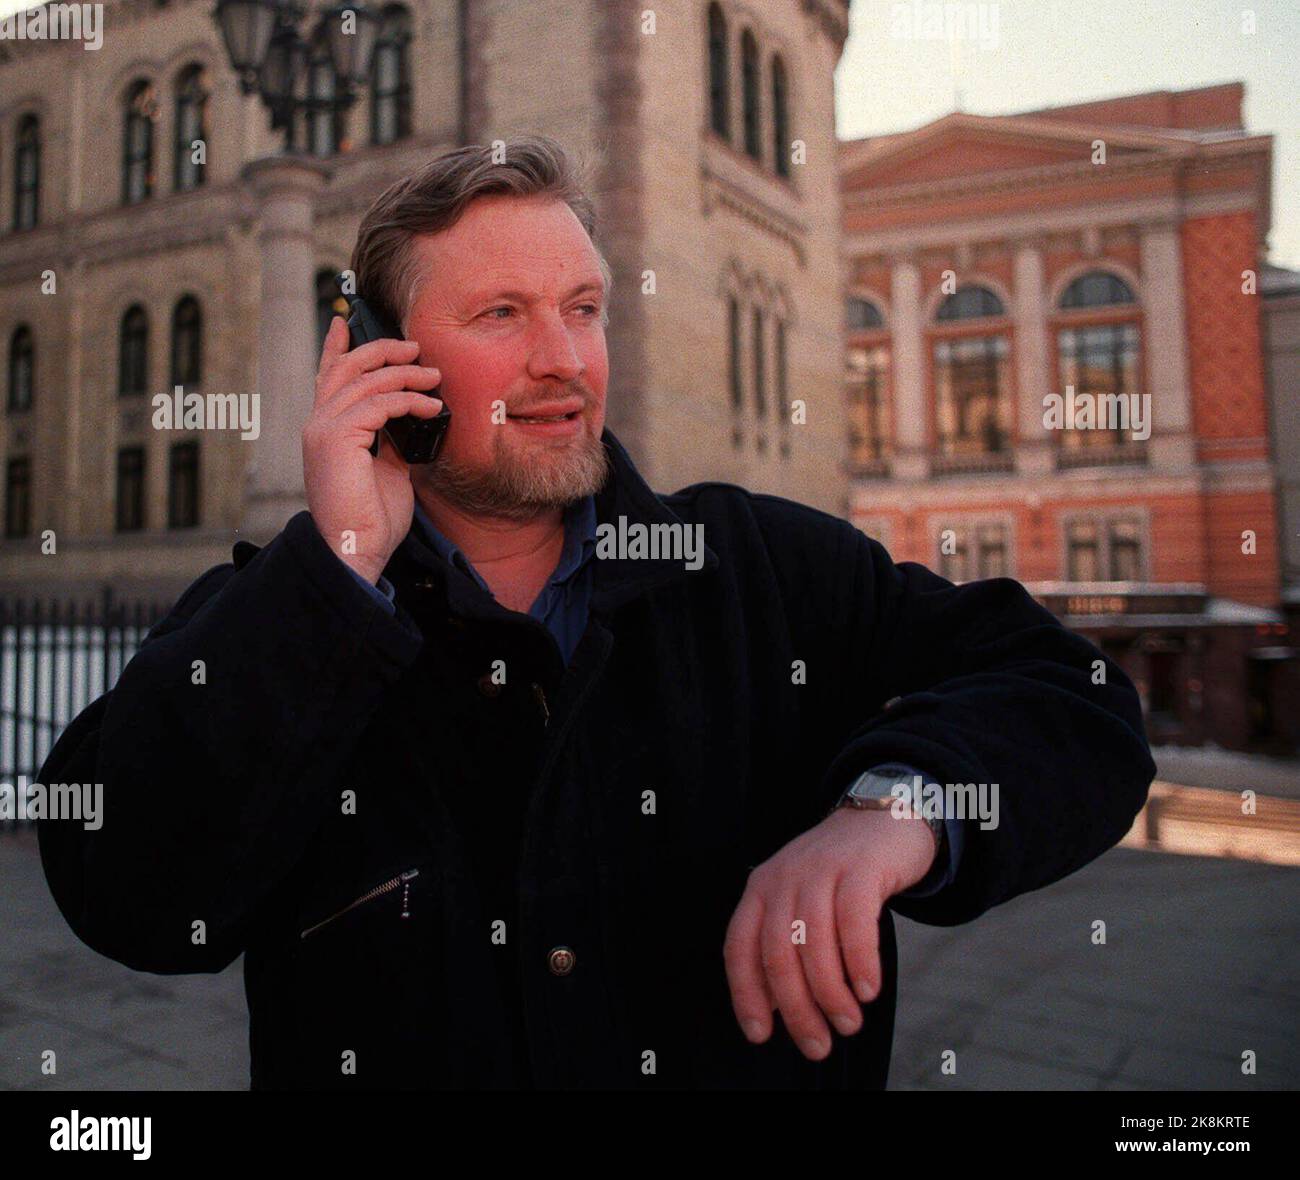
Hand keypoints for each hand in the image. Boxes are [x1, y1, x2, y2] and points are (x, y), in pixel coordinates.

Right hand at [303, 315, 444, 582]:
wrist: (357, 548)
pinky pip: (378, 404)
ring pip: (366, 381)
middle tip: (415, 347)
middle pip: (346, 368)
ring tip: (436, 378)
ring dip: (406, 375)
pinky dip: (409, 400)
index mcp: (327, 430)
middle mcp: (318, 424)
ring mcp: (323, 429)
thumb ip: (391, 439)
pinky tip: (432, 407)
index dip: (335, 347)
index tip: (344, 321)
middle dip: (381, 350)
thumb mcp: (387, 469)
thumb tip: (413, 420)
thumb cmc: (372, 517)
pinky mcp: (335, 438)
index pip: (328, 378)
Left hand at [722, 806, 937, 1060]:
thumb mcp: (800, 901)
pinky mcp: (861, 868)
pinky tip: (868, 989)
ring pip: (814, 943)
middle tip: (818, 1044)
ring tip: (848, 1022)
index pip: (739, 947)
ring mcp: (821, 870)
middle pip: (778, 953)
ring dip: (831, 993)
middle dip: (797, 1008)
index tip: (760, 1034)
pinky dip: (860, 963)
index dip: (746, 994)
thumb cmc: (840, 875)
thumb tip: (779, 1007)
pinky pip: (855, 923)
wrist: (882, 819)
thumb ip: (786, 945)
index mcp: (761, 889)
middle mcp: (784, 878)